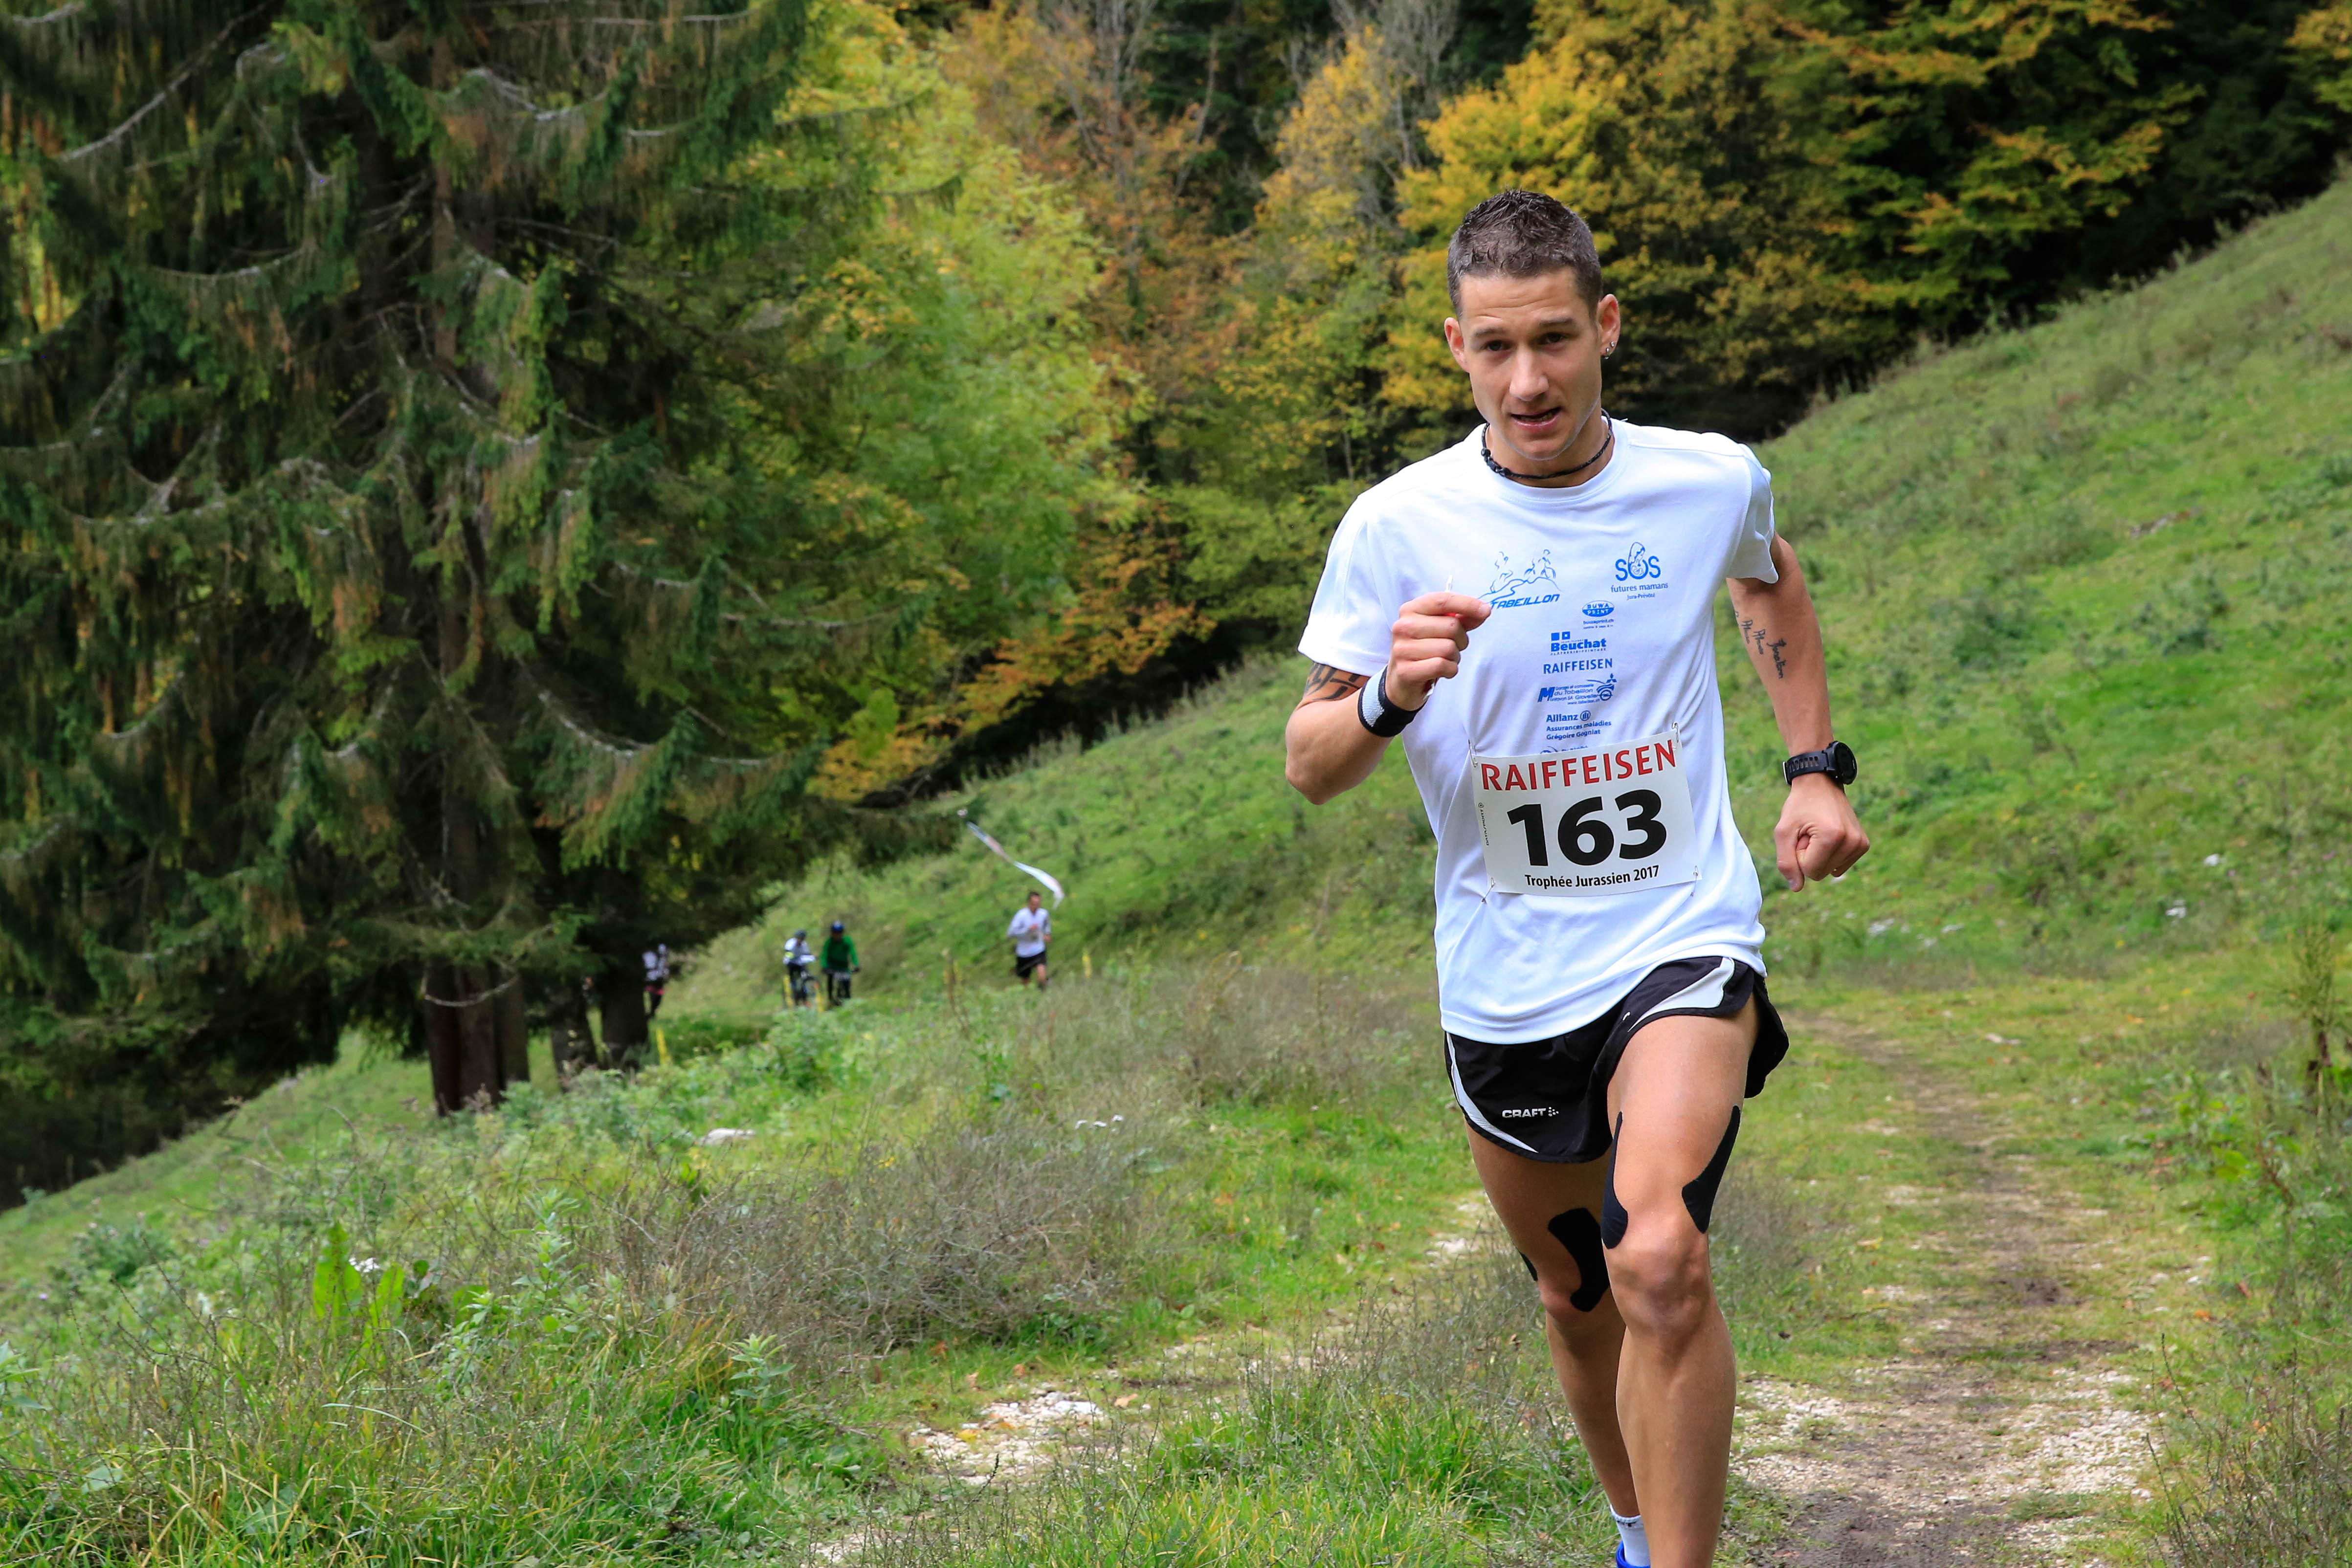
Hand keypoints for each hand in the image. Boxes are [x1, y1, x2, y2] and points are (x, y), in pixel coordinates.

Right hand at [1387, 593, 1491, 708]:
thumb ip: (1461, 618)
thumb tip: (1483, 610)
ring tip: (1444, 659)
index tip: (1485, 610)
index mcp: (1411, 610)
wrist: (1402, 679)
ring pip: (1448, 648)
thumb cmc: (1425, 649)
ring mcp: (1402, 649)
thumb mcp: (1441, 628)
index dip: (1467, 604)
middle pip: (1450, 626)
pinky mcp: (1406, 670)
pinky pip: (1441, 665)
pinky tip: (1442, 670)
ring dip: (1454, 657)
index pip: (1443, 600)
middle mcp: (1403, 626)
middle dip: (1461, 639)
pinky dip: (1450, 670)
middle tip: (1453, 647)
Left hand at [1774, 774, 1867, 891]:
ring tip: (1818, 832)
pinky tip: (1829, 835)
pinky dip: (1830, 855)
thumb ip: (1786, 862)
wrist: (1820, 784)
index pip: (1810, 871)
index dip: (1799, 855)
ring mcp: (1860, 843)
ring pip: (1830, 871)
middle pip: (1821, 873)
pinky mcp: (1863, 844)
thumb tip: (1796, 888)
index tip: (1801, 834)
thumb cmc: (1799, 806)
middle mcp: (1852, 841)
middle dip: (1809, 856)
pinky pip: (1840, 866)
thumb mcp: (1783, 831)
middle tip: (1809, 833)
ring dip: (1819, 855)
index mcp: (1832, 837)